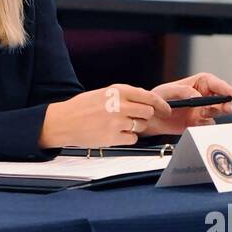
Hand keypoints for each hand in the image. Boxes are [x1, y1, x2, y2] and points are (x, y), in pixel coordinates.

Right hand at [39, 84, 170, 148]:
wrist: (64, 121)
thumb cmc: (82, 107)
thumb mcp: (104, 93)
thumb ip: (124, 96)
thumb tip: (146, 102)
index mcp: (118, 91)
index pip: (149, 97)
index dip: (161, 105)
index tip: (167, 110)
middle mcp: (119, 105)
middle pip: (148, 112)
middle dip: (144, 116)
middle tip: (135, 118)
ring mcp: (117, 122)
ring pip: (141, 127)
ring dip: (134, 128)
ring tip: (118, 125)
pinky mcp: (113, 137)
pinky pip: (133, 139)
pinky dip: (127, 138)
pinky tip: (114, 134)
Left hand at [140, 72, 231, 136]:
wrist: (150, 118)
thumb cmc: (156, 99)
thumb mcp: (166, 91)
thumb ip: (183, 91)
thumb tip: (198, 96)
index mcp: (196, 84)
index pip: (214, 83)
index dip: (226, 88)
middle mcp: (202, 97)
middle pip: (221, 98)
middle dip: (225, 103)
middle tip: (226, 108)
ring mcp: (201, 111)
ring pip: (217, 112)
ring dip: (214, 113)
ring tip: (202, 113)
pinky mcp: (198, 123)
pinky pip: (208, 125)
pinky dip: (205, 125)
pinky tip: (197, 123)